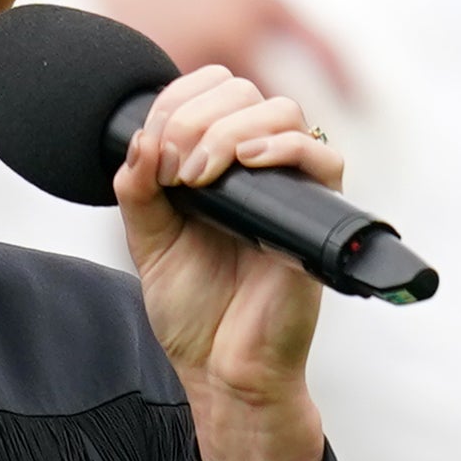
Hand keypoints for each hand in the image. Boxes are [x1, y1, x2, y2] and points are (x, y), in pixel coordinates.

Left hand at [117, 61, 337, 460]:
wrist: (221, 369)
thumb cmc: (195, 312)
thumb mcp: (148, 241)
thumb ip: (138, 190)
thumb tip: (141, 141)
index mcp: (220, 164)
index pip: (212, 90)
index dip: (177, 100)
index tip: (152, 147)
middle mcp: (260, 169)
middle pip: (244, 91)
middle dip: (194, 117)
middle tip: (171, 169)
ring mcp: (291, 190)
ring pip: (281, 111)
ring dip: (227, 130)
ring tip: (196, 176)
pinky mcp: (317, 217)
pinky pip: (322, 157)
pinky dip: (281, 148)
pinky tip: (243, 165)